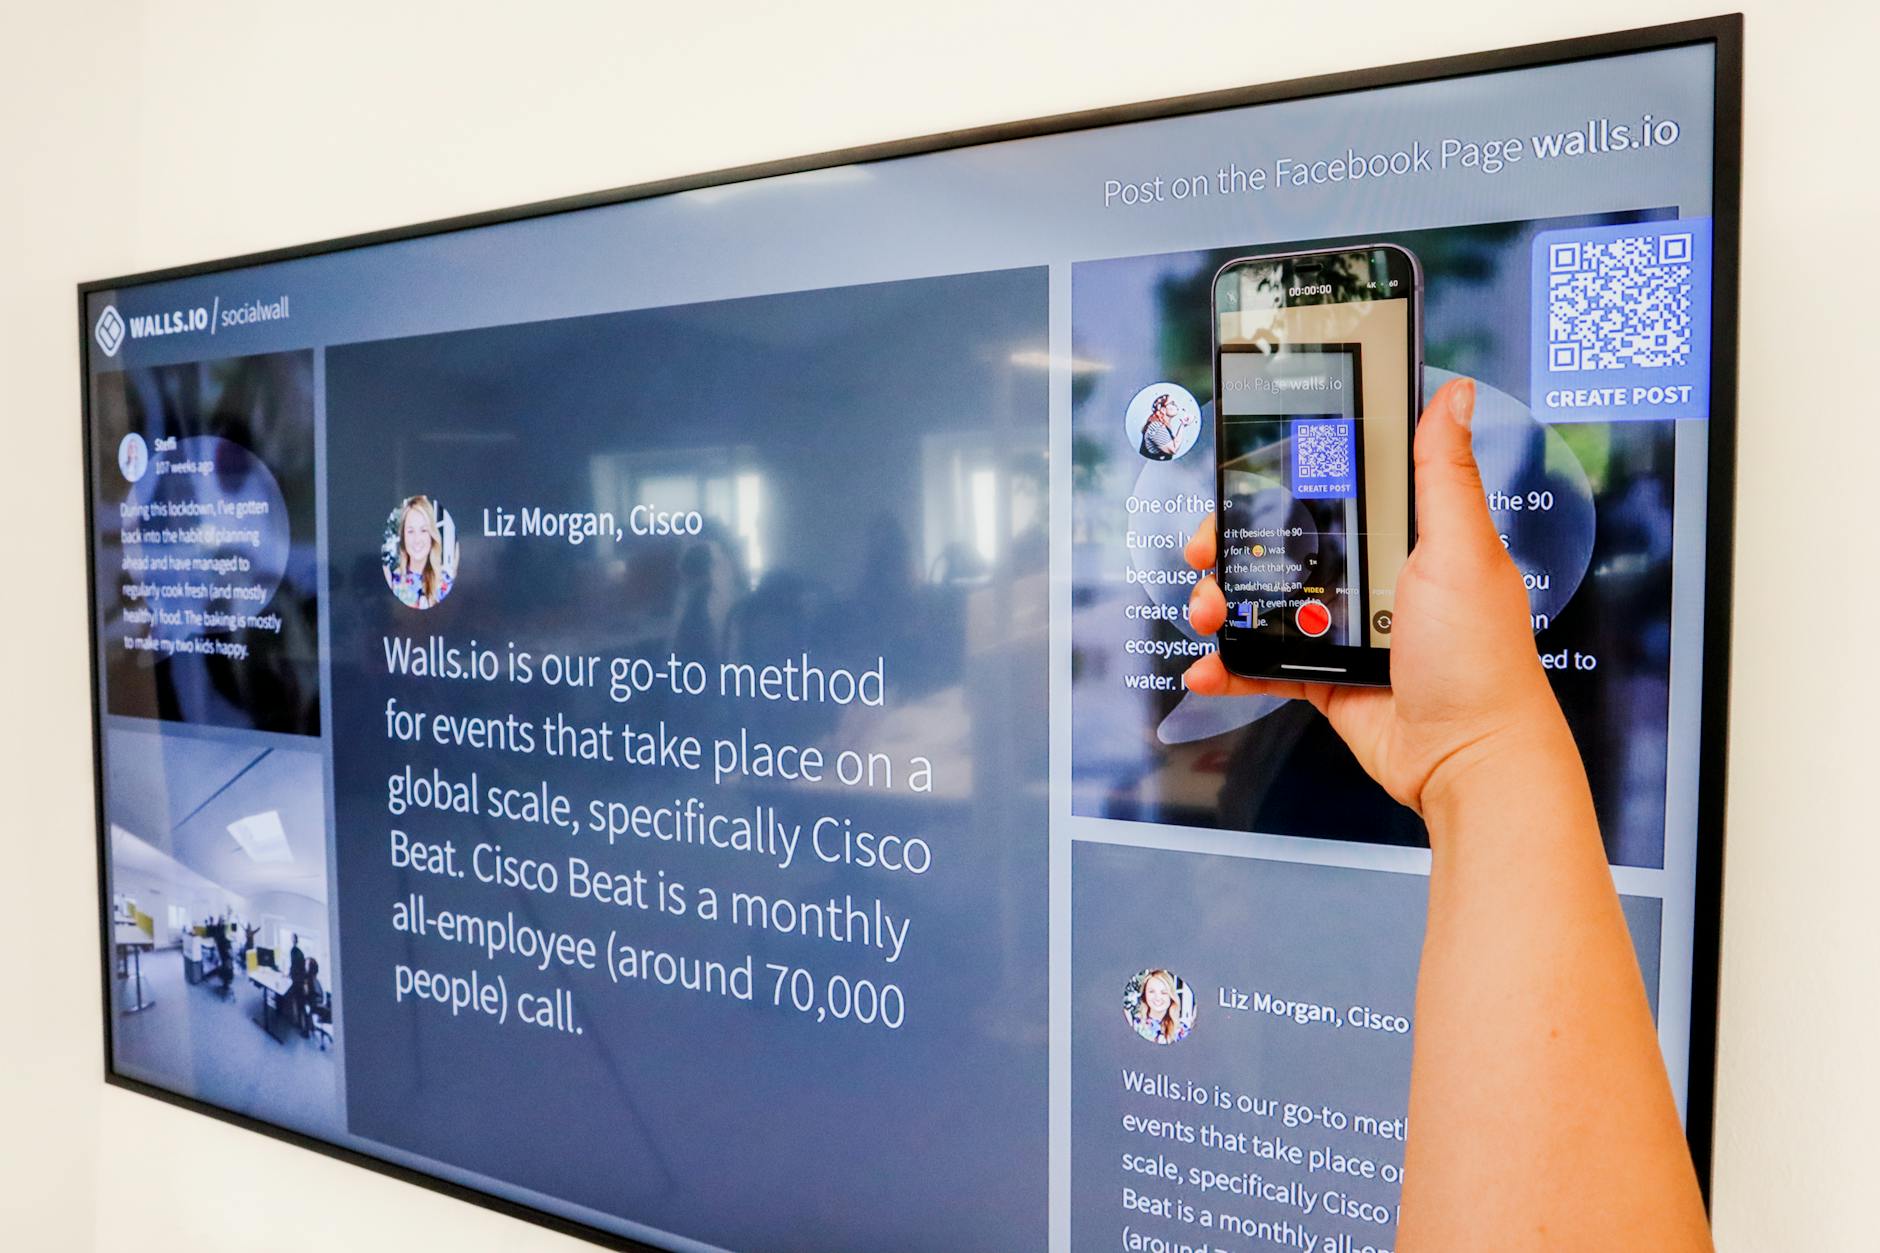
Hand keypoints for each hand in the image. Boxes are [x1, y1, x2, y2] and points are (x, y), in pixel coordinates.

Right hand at [1182, 378, 1569, 815]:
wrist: (1467, 757)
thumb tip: (1455, 393)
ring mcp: (1347, 630)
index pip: (1335, 489)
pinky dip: (1231, 667)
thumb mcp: (1459, 551)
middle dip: (1235, 544)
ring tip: (1204, 612)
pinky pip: (1266, 664)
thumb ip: (1443, 473)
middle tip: (1205, 550)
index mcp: (1407, 537)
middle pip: (1286, 544)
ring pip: (1267, 602)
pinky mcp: (1327, 678)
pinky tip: (1206, 668)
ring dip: (1223, 604)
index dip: (1283, 479)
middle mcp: (1375, 578)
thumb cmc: (1478, 655)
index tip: (1240, 476)